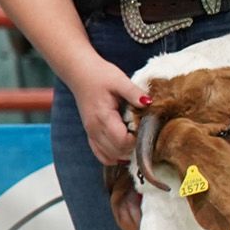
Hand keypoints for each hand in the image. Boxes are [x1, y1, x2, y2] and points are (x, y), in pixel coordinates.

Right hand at [69, 51, 147, 166]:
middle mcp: (94, 129)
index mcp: (103, 117)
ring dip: (125, 153)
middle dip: (134, 148)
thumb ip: (134, 93)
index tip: (148, 130)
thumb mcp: (119, 80)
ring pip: (109, 156)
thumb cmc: (100, 75)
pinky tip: (124, 149)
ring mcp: (91, 133)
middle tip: (145, 134)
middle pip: (117, 152)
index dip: (137, 141)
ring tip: (136, 140)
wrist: (79, 73)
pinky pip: (101, 154)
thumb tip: (149, 103)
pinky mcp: (90, 134)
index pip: (122, 141)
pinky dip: (113, 156)